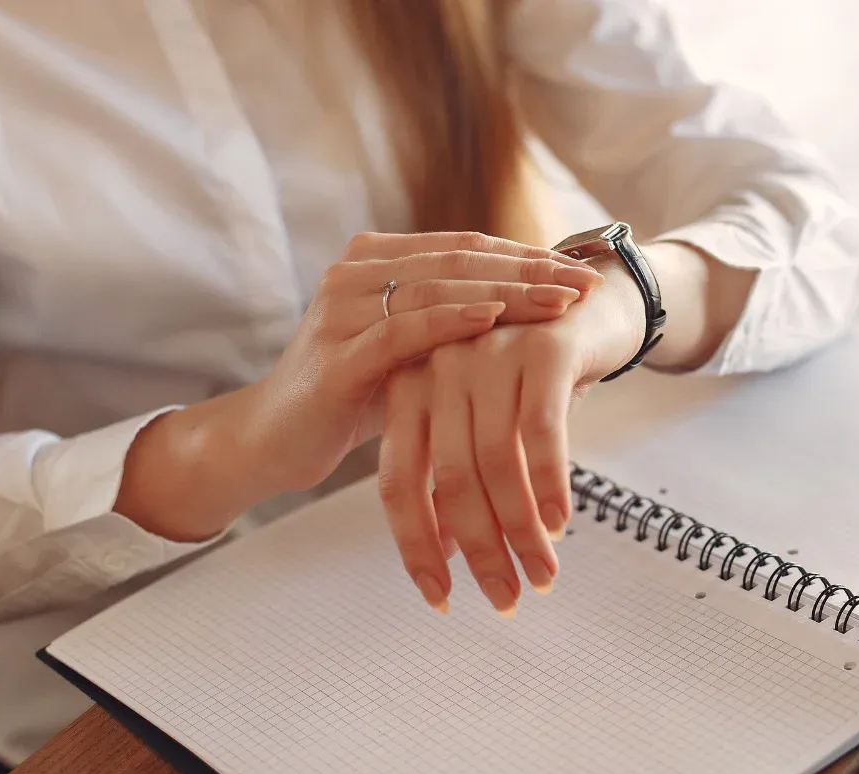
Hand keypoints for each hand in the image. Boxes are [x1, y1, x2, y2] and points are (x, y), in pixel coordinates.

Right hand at [115, 232, 601, 541]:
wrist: (273, 440)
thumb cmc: (352, 397)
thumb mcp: (411, 352)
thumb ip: (455, 323)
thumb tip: (537, 315)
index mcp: (376, 261)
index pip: (466, 248)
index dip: (526, 256)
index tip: (582, 271)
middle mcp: (357, 272)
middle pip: (460, 260)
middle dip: (530, 270)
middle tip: (585, 283)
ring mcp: (342, 308)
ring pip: (438, 288)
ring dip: (506, 293)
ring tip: (559, 301)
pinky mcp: (337, 354)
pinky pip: (403, 330)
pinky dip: (451, 321)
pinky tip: (496, 318)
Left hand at [377, 254, 647, 615]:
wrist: (594, 302)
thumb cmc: (531, 373)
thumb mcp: (485, 421)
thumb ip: (456, 475)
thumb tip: (444, 551)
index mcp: (409, 386)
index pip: (397, 481)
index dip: (416, 546)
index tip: (440, 597)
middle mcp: (439, 366)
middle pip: (446, 479)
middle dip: (478, 550)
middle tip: (505, 598)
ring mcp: (488, 353)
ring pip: (495, 462)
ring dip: (519, 530)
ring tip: (541, 574)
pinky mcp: (541, 348)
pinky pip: (541, 431)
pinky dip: (550, 485)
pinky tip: (560, 524)